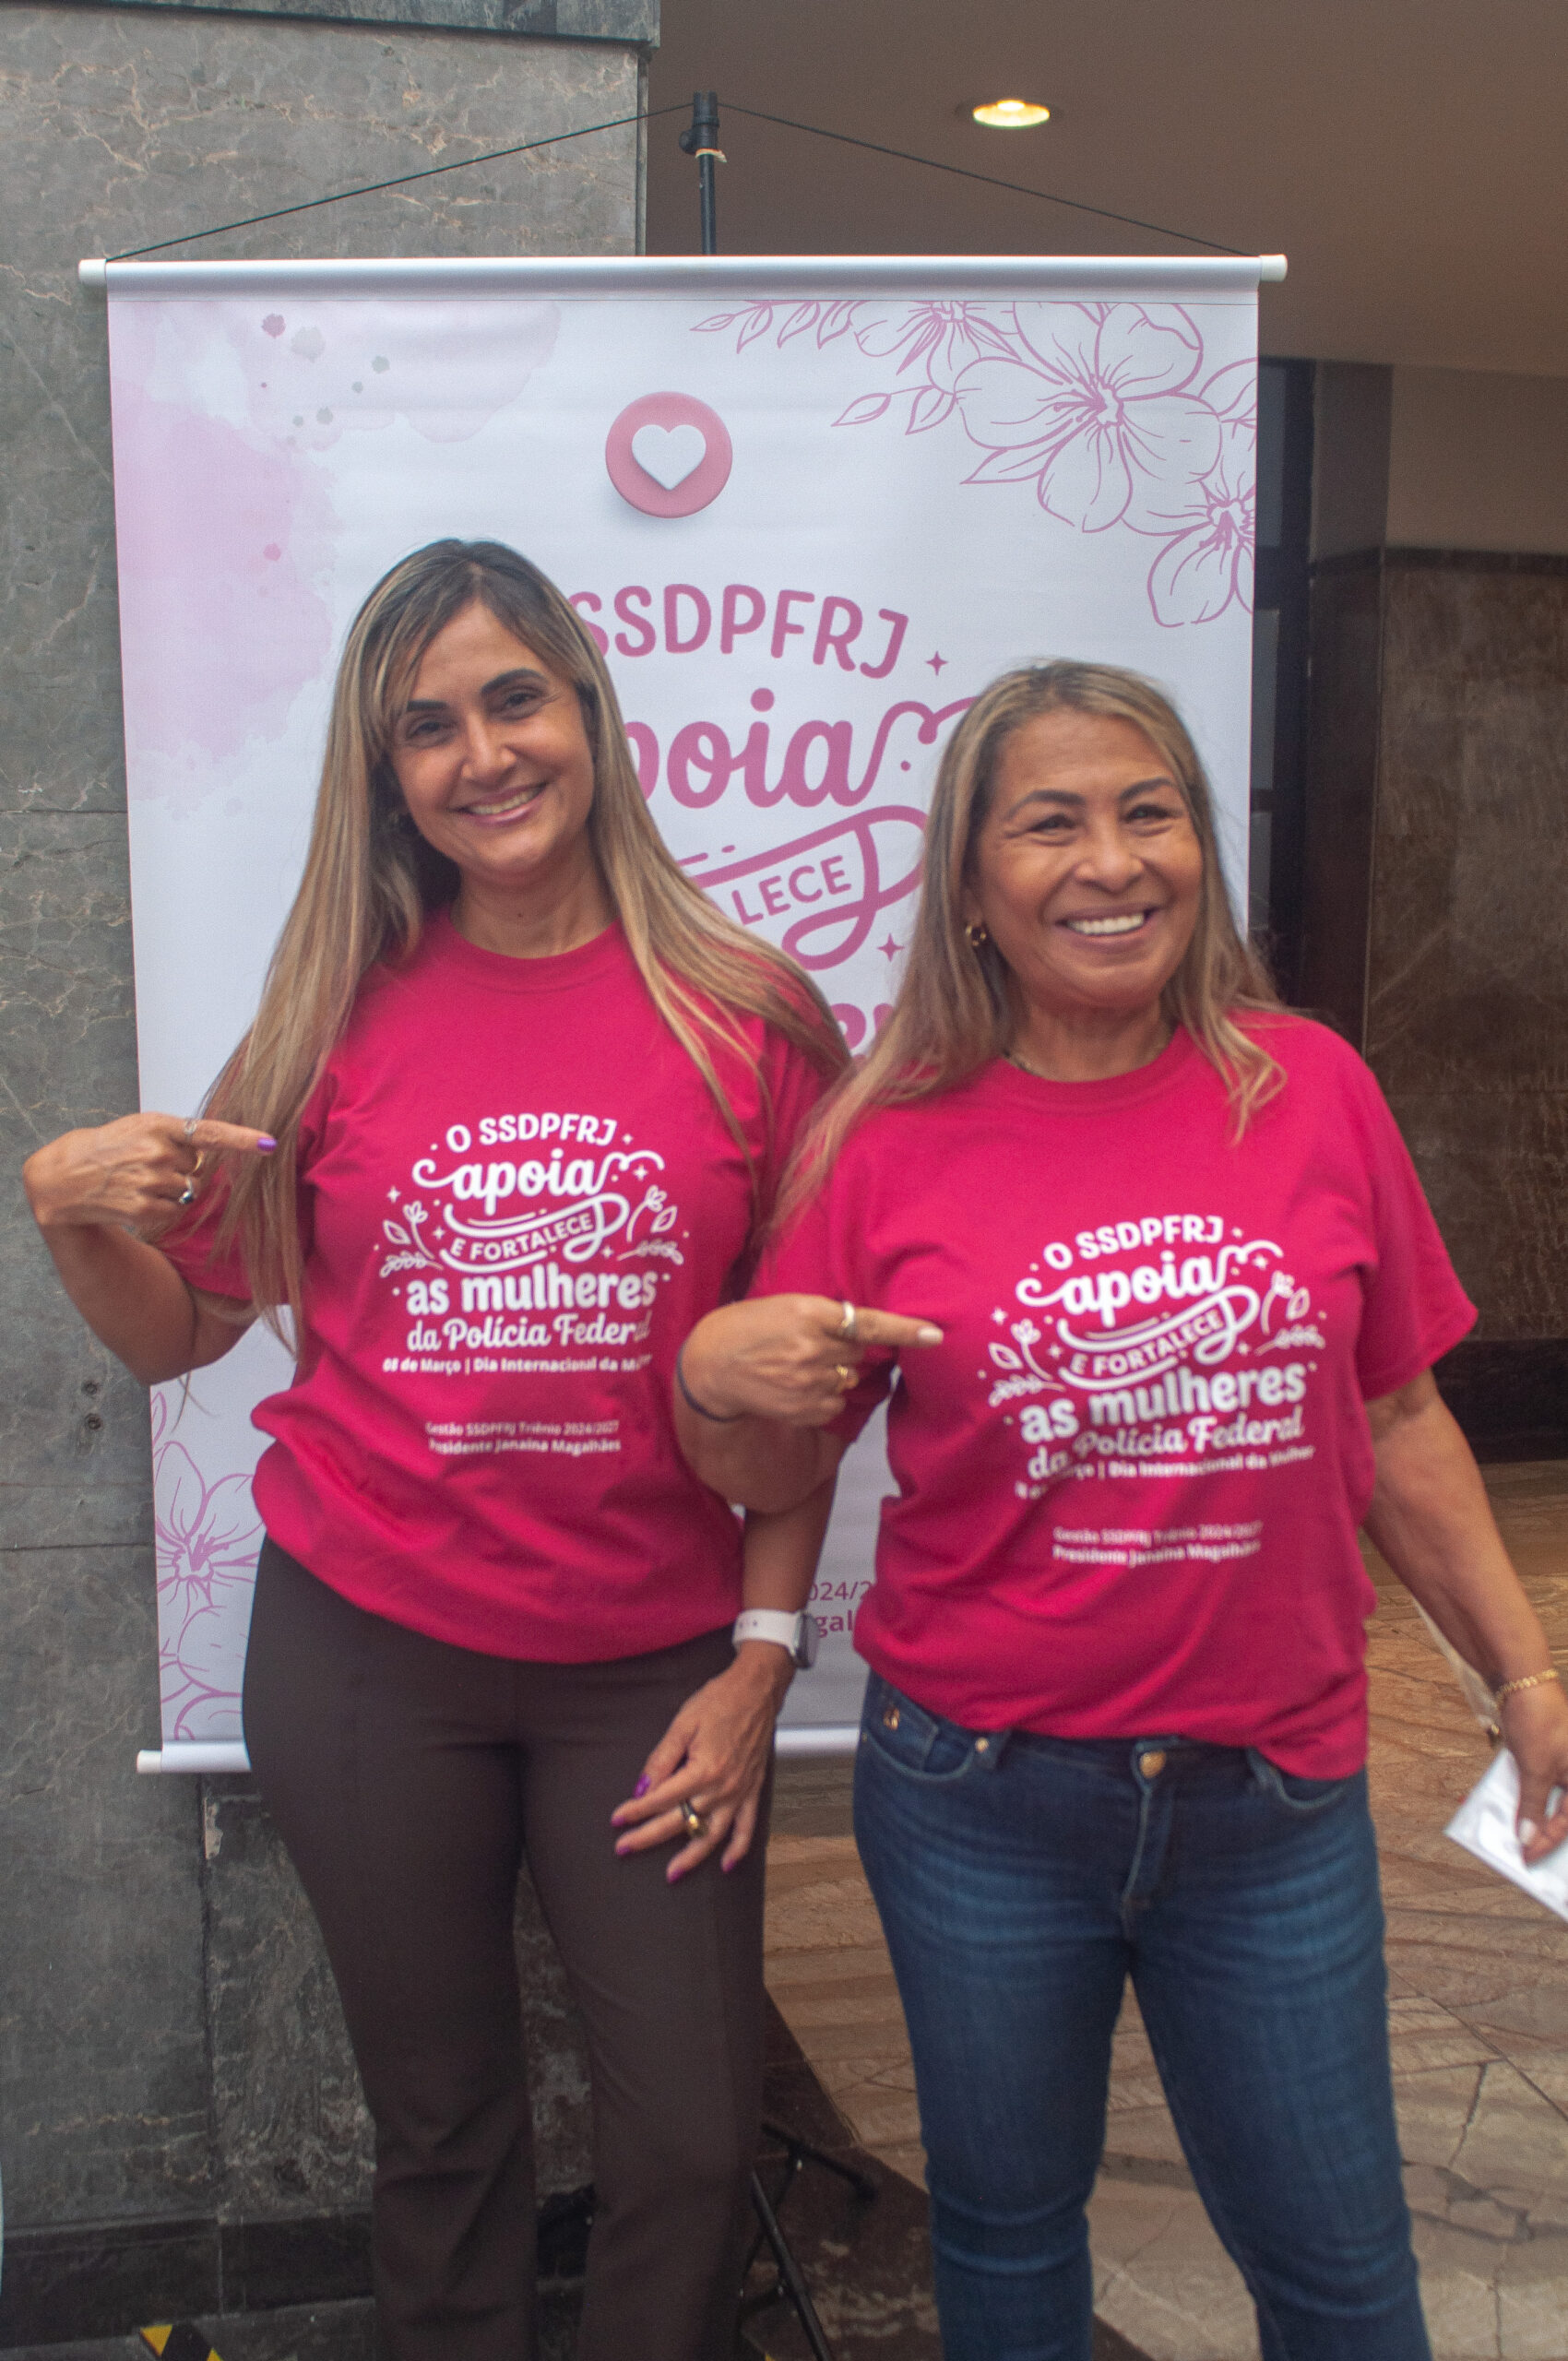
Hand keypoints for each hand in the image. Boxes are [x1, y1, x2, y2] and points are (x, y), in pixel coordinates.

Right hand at [23, 1114, 275, 1242]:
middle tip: (148, 1164)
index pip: (210, 1133)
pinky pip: (176, 1211)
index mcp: (158, 1125)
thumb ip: (177, 1136)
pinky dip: (163, 1208)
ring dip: (172, 1189)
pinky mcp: (145, 1209)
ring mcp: (151, 1182)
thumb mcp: (139, 1127)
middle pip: (199, 1168)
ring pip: (189, 1190)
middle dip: (182, 1168)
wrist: (63, 1177)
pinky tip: (137, 1198)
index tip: (269, 1144)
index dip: (242, 1139)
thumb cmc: (108, 1148)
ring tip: (139, 1181)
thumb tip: (212, 1156)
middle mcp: (157, 1152)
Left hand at [610, 1646, 794, 1880]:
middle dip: (648, 1837)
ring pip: (712, 1836)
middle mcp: (722, 1788)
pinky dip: (738, 1850)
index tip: (617, 1820)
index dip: (635, 1811)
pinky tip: (726, 1866)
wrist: (757, 1691)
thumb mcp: (682, 1724)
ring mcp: (739, 1793)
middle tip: (624, 1848)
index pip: (661, 1799)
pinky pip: (747, 1829)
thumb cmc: (720, 1700)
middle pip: (679, 1821)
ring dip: (691, 1858)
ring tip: (672, 1874)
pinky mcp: (752, 1792)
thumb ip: (661, 1759)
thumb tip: (642, 1788)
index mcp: (702, 1770)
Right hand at [681, 1295, 942, 1428]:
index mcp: (811, 1313)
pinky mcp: (805, 1408)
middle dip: (847, 1349)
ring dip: (834, 1373)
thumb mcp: (787, 1306)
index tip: (936, 1334)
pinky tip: (794, 1386)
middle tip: (814, 1344)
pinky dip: (823, 1397)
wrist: (711, 1365)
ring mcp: (809, 1381)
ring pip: (849, 1379)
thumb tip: (867, 1332)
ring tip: (796, 1365)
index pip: (870, 1323)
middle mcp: (814, 1348)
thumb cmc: (750, 1327)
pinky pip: (835, 1404)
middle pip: (861, 1352)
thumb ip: (827, 1316)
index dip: (906, 1330)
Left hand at [1502, 1680, 1567, 1864]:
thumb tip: (1528, 1839)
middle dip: (1539, 1833)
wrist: (1522, 1681)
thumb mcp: (1535, 1769)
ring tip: (1507, 1835)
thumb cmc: (1538, 1721)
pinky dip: (1518, 1795)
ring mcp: (1559, 1766)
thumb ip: (1532, 1806)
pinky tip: (1499, 1805)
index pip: (1567, 1823)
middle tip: (1519, 1853)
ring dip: (1526, 1816)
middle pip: (1559, 1814)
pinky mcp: (1541, 1757)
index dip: (1546, 1842)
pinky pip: (1531, 1783)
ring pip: (1544, 1800)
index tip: (1526, 1859)